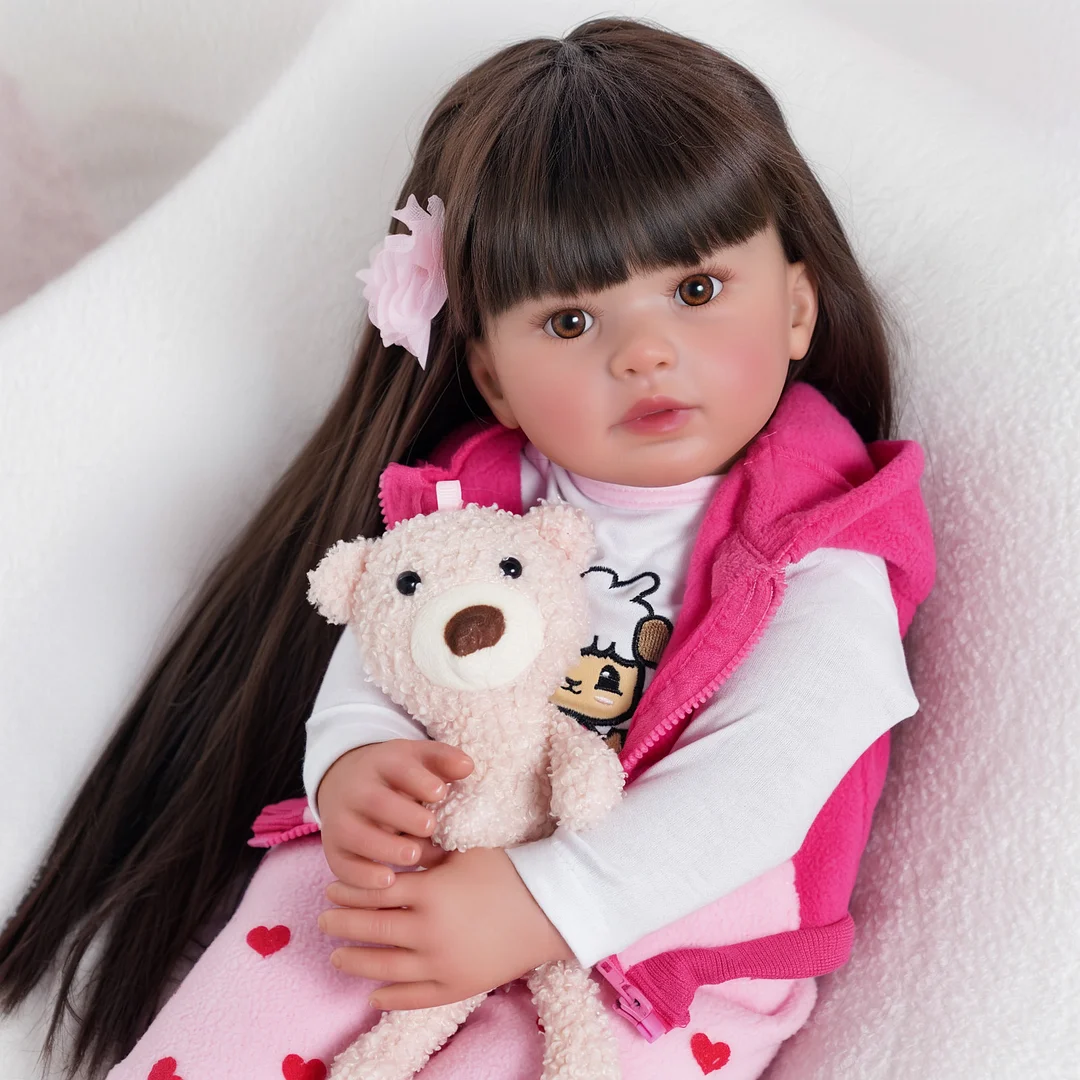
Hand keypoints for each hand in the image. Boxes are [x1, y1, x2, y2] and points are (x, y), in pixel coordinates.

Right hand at [316, 740, 472, 889]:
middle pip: (376, 802)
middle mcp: (357, 790)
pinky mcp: (333, 848)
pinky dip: (362, 875)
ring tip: (414, 856)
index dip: (419, 780)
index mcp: (382, 763)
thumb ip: (443, 760)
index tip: (440, 792)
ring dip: (384, 847)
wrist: (347, 784)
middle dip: (403, 815)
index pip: (399, 767)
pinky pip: (342, 864)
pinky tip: (388, 880)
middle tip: (430, 827)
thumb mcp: (418, 759)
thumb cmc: (397, 776)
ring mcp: (340, 819)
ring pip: (355, 834)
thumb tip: (467, 767)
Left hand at [318, 846, 573, 1009]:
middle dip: (341, 924)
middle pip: (371, 929)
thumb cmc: (508, 870)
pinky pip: (414, 998)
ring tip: (338, 955)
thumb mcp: (463, 852)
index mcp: (429, 892)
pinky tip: (374, 993)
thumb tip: (394, 845)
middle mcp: (429, 931)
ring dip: (355, 960)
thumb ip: (425, 853)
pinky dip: (390, 997)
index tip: (331, 889)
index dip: (349, 891)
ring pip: (384, 967)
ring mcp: (441, 963)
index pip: (374, 893)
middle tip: (323, 920)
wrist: (551, 907)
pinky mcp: (457, 986)